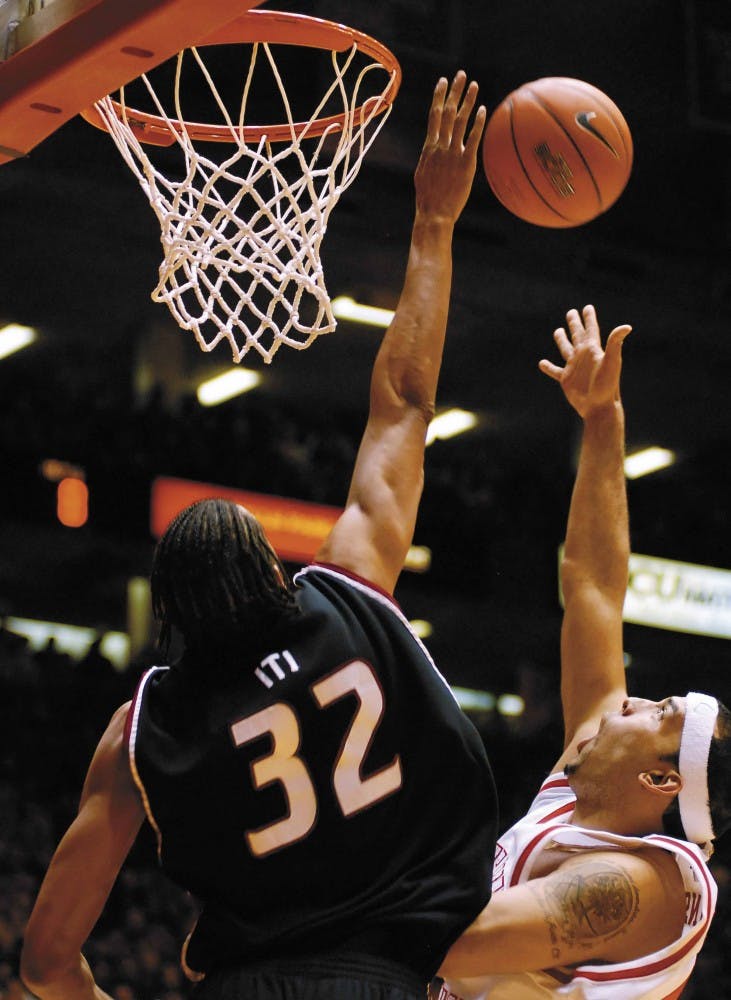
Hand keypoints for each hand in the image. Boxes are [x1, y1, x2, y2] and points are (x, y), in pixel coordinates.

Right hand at [414, 71, 485, 222]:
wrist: (434, 214)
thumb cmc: (429, 199)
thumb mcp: (423, 174)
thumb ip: (430, 158)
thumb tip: (433, 150)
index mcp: (429, 148)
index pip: (433, 116)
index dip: (438, 97)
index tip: (443, 81)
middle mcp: (439, 147)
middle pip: (446, 112)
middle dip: (453, 91)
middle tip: (460, 74)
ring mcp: (451, 154)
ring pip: (459, 121)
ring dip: (467, 101)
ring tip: (474, 85)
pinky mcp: (464, 164)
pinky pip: (471, 139)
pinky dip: (477, 123)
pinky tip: (483, 109)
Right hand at [538, 304, 631, 418]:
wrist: (598, 406)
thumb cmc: (607, 385)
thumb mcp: (611, 361)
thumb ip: (615, 343)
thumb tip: (627, 326)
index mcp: (593, 350)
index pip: (591, 330)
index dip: (589, 318)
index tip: (587, 307)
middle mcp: (583, 356)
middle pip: (577, 335)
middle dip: (575, 324)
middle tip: (571, 312)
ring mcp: (574, 367)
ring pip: (566, 349)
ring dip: (562, 340)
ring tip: (558, 331)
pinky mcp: (566, 379)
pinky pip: (555, 370)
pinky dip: (548, 367)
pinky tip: (542, 363)